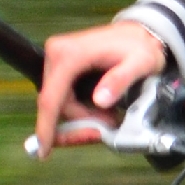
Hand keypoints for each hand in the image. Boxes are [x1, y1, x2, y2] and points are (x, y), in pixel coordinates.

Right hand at [29, 19, 170, 157]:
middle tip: (102, 134)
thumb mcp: (140, 63)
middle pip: (56, 104)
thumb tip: (100, 101)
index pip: (51, 97)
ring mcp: (57, 60)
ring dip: (80, 119)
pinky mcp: (62, 67)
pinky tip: (96, 115)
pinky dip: (79, 111)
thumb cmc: (140, 47)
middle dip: (78, 124)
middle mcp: (56, 54)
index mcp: (70, 54)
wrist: (140, 33)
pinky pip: (63, 97)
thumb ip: (121, 80)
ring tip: (107, 122)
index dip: (47, 126)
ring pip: (59, 104)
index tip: (44, 150)